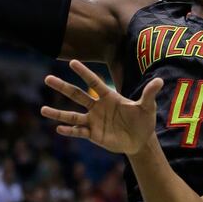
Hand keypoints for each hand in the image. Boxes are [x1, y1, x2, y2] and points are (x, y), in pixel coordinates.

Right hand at [41, 60, 163, 154]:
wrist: (140, 140)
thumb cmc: (143, 120)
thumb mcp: (147, 107)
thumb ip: (149, 93)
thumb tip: (160, 80)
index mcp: (109, 96)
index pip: (94, 82)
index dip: (84, 73)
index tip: (72, 62)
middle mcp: (97, 107)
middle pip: (77, 95)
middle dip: (63, 87)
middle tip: (47, 78)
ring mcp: (93, 120)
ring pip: (72, 115)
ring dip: (58, 113)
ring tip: (42, 109)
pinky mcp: (93, 134)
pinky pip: (79, 132)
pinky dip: (69, 131)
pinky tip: (58, 129)